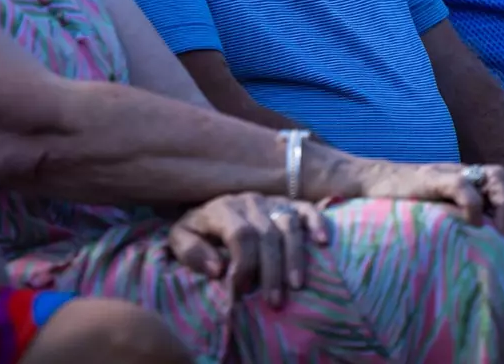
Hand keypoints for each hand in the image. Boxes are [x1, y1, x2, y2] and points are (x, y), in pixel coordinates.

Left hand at [166, 193, 330, 307]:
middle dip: (271, 271)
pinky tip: (323, 243)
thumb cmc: (198, 233)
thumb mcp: (180, 239)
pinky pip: (306, 209)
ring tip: (297, 286)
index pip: (241, 235)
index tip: (240, 292)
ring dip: (295, 257)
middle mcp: (250, 202)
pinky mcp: (288, 204)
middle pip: (268, 234)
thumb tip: (217, 268)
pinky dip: (317, 223)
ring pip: (289, 225)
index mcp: (222, 209)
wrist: (208, 214)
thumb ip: (190, 251)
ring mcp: (271, 201)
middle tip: (274, 302)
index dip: (244, 265)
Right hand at [351, 161, 503, 254]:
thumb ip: (468, 229)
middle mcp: (471, 177)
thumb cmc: (408, 208)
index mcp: (479, 188)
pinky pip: (462, 184)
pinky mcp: (432, 177)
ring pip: (498, 177)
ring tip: (501, 234)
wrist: (370, 184)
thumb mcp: (445, 219)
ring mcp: (453, 174)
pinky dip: (472, 202)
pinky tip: (472, 222)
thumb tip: (492, 264)